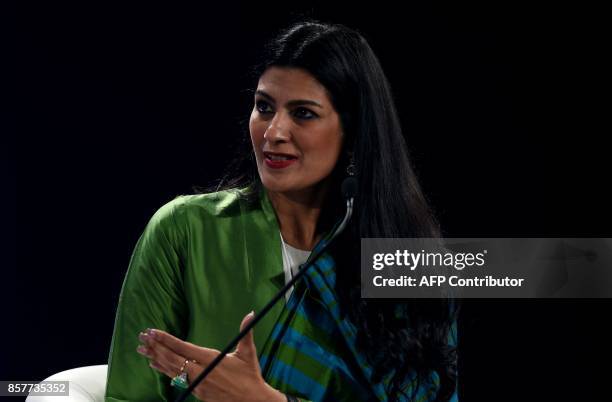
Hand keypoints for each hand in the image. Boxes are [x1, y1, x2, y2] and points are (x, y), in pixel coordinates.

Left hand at [136, 311, 285, 401]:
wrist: (251, 401)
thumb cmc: (250, 376)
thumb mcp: (248, 353)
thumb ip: (246, 332)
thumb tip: (251, 313)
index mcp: (210, 359)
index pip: (183, 347)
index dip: (166, 339)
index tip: (153, 332)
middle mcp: (200, 371)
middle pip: (172, 358)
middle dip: (156, 347)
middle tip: (142, 337)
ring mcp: (197, 383)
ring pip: (172, 369)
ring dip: (157, 358)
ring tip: (143, 350)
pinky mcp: (197, 392)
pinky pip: (177, 378)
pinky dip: (165, 370)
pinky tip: (156, 364)